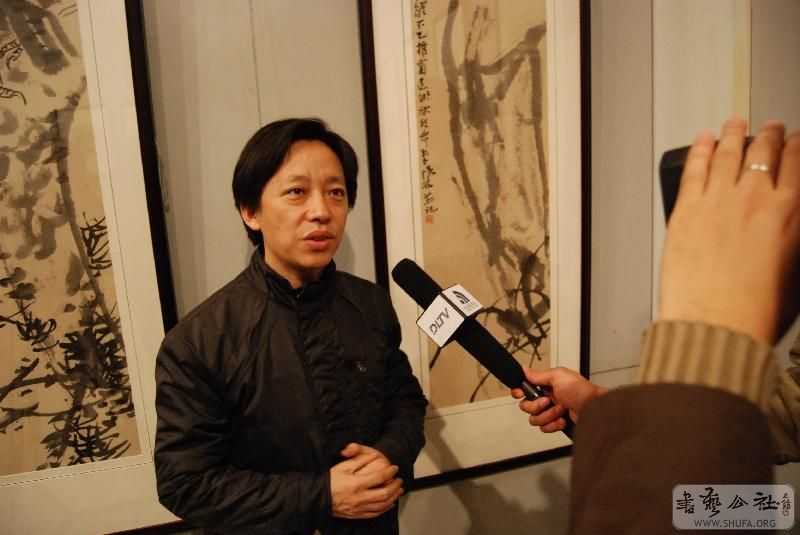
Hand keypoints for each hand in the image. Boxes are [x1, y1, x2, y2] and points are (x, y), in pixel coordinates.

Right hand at [329, 444, 402, 519]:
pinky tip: (389, 504)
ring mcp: (359, 508)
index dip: (390, 472)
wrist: (318, 497)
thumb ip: (359, 460)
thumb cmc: (330, 480)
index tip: (394, 468)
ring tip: (398, 490)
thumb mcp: (343, 466)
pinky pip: (375, 513)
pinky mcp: (357, 515)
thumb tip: (372, 456)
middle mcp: (360, 497)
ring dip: (393, 497)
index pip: (379, 477)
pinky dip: (385, 508)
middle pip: (385, 493)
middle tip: (400, 480)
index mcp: (357, 484)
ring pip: (382, 505)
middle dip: (395, 486)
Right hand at [511, 366, 607, 431]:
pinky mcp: (556, 424)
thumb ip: (538, 375)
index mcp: (545, 385)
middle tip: (548, 401)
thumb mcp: (558, 376)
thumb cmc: (580, 390)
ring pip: (534, 419)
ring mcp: (550, 412)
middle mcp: (546, 398)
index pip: (524, 389)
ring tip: (561, 410)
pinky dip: (553, 425)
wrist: (595, 409)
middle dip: (536, 406)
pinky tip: (563, 420)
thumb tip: (524, 368)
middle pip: (526, 406)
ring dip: (548, 415)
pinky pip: (544, 428)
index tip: (520, 393)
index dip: (519, 392)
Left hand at [660, 118, 799, 342]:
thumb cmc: (756, 311)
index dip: (796, 147)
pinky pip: (694, 169)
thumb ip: (794, 237)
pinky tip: (702, 141)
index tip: (795, 140)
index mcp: (790, 212)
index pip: (797, 164)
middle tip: (770, 127)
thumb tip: (791, 226)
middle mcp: (755, 199)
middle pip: (764, 153)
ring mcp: (718, 201)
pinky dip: (699, 150)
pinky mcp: (686, 210)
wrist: (716, 325)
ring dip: (734, 134)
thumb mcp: (796, 271)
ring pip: (728, 154)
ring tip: (736, 123)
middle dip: (769, 135)